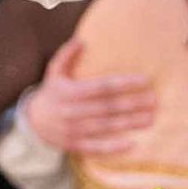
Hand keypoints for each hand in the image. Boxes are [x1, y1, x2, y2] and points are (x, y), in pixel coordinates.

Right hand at [23, 36, 156, 154]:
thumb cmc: (52, 93)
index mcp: (70, 92)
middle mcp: (72, 111)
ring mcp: (74, 130)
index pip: (102, 87)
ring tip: (150, 119)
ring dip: (129, 123)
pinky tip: (132, 144)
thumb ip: (66, 55)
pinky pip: (96, 148)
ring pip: (106, 127)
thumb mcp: (54, 72)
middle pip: (108, 107)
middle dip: (133, 104)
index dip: (124, 83)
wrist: (33, 123)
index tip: (145, 80)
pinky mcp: (75, 145)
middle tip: (155, 101)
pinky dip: (114, 148)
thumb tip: (81, 40)